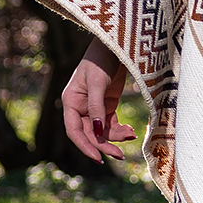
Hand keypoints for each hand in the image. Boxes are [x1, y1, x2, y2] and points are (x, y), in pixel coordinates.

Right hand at [61, 39, 136, 161]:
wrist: (115, 44)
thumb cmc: (101, 58)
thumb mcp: (97, 82)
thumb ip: (96, 107)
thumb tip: (96, 132)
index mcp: (71, 101)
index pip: (74, 131)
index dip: (85, 146)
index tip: (98, 158)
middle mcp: (80, 107)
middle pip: (90, 134)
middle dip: (104, 145)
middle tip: (119, 156)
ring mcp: (94, 107)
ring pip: (102, 131)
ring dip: (115, 137)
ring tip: (131, 135)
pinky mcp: (107, 104)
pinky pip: (111, 124)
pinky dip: (120, 129)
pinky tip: (131, 131)